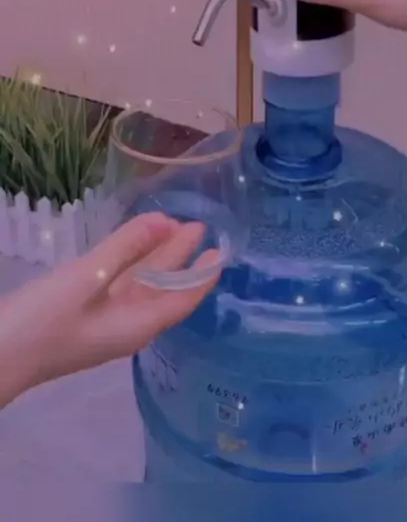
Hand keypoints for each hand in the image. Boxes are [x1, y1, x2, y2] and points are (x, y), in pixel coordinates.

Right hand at [0, 213, 219, 406]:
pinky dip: (130, 264)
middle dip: (181, 258)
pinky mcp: (82, 315)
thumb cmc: (43, 321)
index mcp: (137, 325)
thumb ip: (126, 249)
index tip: (222, 251)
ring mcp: (103, 322)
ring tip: (172, 226)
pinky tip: (130, 247)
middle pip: (163, 288)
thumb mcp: (87, 280)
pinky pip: (118, 286)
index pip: (183, 300)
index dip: (203, 276)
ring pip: (139, 285)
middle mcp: (127, 325)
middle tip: (199, 225)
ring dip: (156, 258)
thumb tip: (166, 221)